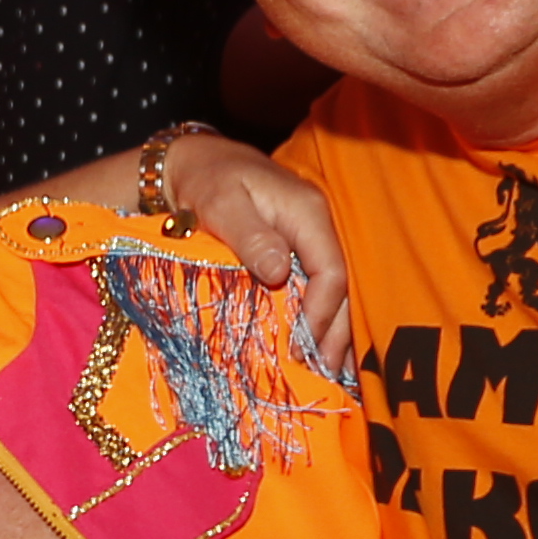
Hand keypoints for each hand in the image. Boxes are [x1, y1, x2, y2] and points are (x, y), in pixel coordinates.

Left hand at [152, 132, 359, 376]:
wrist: (196, 164)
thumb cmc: (206, 180)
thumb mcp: (221, 203)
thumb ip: (250, 235)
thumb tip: (278, 271)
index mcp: (308, 213)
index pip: (331, 271)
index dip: (321, 313)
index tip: (302, 348)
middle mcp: (318, 227)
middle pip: (341, 288)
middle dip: (334, 333)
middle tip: (323, 374)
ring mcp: (311, 240)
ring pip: (334, 292)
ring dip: (332, 332)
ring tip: (327, 373)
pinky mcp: (299, 251)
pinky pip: (317, 288)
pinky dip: (318, 320)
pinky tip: (317, 349)